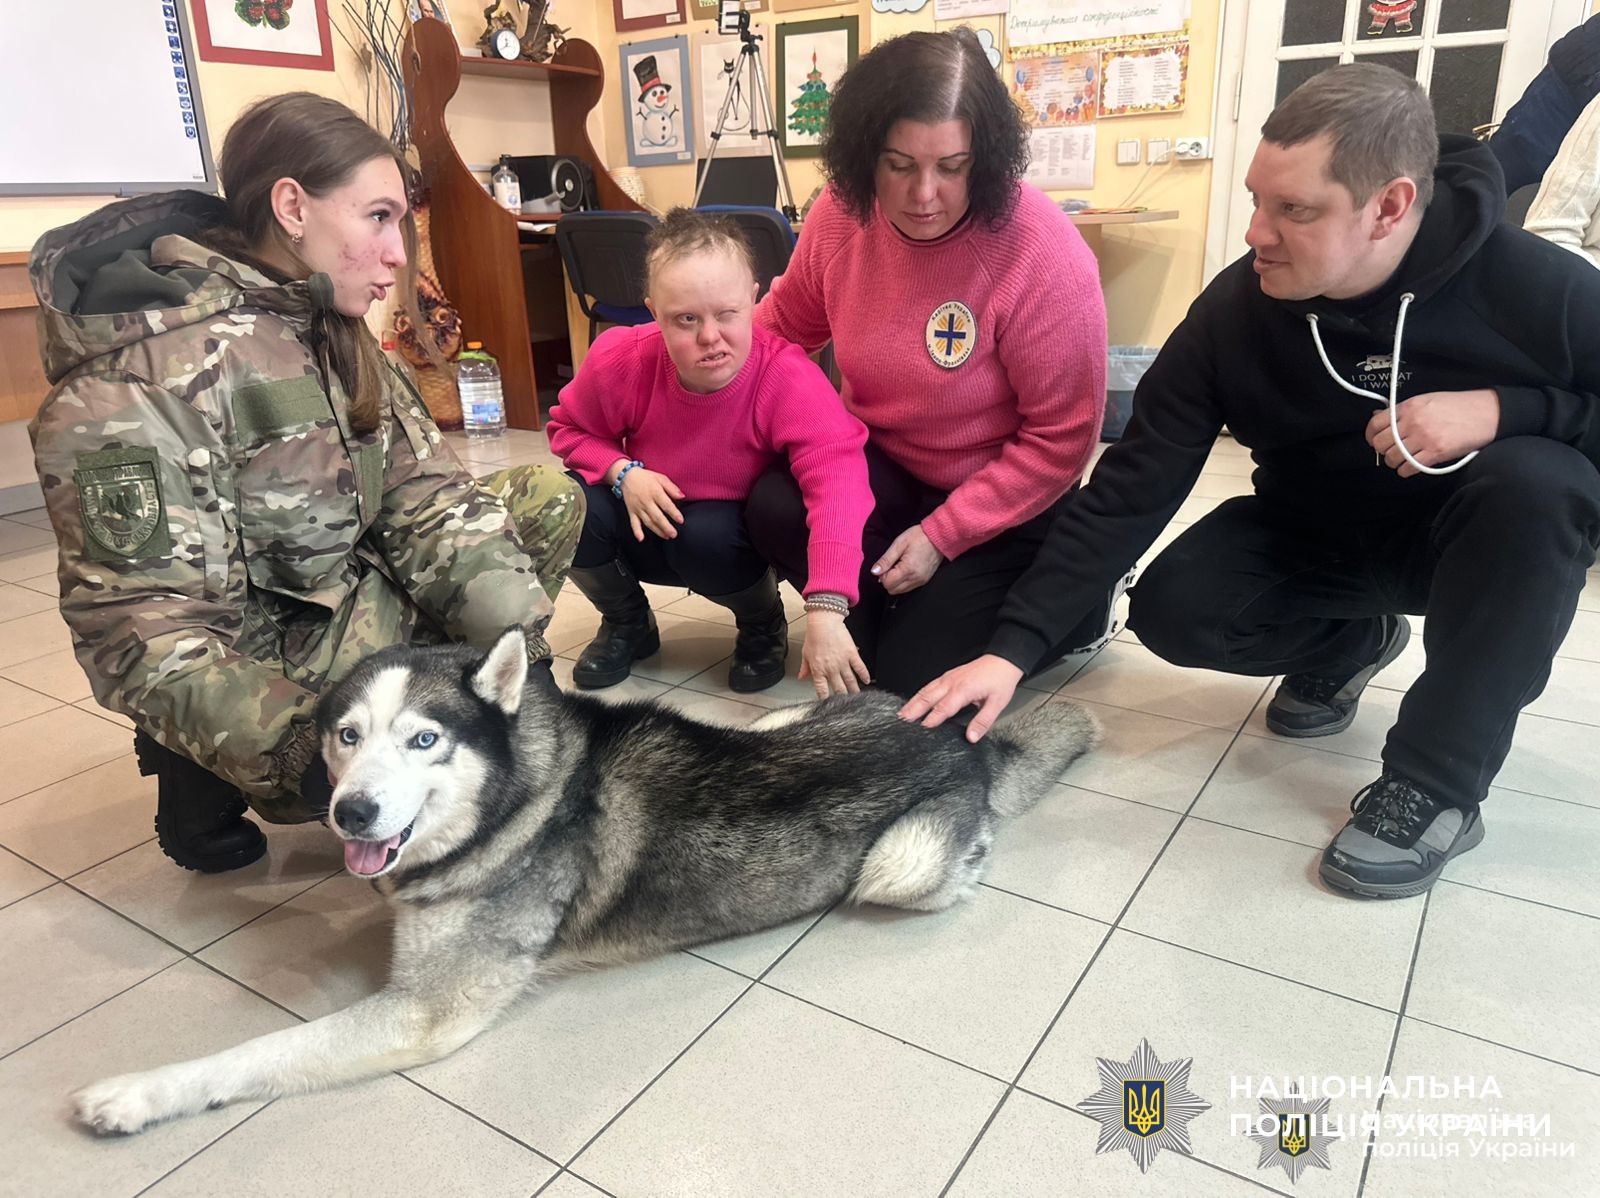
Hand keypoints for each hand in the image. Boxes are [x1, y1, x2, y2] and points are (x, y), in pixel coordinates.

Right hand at [618, 467, 684, 540]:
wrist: (627, 476)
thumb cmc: (646, 478)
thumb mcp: (661, 478)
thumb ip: (672, 488)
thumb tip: (682, 496)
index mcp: (655, 492)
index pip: (666, 505)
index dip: (674, 513)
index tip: (681, 520)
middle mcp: (646, 502)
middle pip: (657, 516)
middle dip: (666, 526)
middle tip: (674, 534)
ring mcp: (638, 508)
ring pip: (648, 521)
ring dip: (657, 530)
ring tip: (666, 536)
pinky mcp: (631, 512)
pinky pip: (633, 523)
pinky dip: (636, 531)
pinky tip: (641, 539)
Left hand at [798, 610, 870, 698]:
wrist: (824, 622)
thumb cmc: (814, 636)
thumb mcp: (806, 653)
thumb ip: (805, 668)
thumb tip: (801, 677)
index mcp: (818, 670)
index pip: (822, 690)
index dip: (825, 699)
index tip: (829, 705)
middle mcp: (831, 669)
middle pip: (839, 689)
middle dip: (843, 698)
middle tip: (847, 703)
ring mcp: (843, 662)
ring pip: (850, 681)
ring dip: (855, 690)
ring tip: (858, 696)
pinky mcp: (852, 654)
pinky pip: (860, 668)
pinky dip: (864, 675)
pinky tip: (867, 681)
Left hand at [872, 525, 942, 594]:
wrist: (939, 536)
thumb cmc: (919, 537)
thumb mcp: (899, 544)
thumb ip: (886, 560)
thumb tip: (875, 571)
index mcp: (908, 569)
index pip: (887, 583)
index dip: (882, 575)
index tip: (886, 565)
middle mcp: (915, 579)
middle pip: (892, 590)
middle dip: (888, 580)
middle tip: (891, 566)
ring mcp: (921, 581)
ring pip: (900, 591)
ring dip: (895, 582)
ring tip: (899, 566)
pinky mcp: (924, 580)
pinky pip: (909, 588)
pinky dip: (903, 582)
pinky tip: (905, 570)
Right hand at [898, 654, 1024, 742]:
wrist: (1003, 660)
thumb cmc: (1000, 680)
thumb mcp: (997, 704)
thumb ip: (983, 721)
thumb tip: (972, 737)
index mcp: (963, 689)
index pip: (943, 707)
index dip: (932, 719)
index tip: (923, 729)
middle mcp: (952, 682)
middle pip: (928, 697)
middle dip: (914, 710)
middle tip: (902, 721)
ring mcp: (948, 678)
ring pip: (926, 690)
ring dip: (913, 702)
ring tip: (902, 714)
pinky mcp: (948, 676)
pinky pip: (930, 686)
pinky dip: (919, 694)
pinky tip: (914, 701)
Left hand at [1365, 389, 1498, 477]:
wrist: (1487, 413)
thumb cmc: (1458, 406)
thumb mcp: (1427, 400)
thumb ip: (1402, 410)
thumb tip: (1377, 417)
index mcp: (1409, 406)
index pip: (1375, 424)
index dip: (1370, 436)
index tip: (1373, 441)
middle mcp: (1413, 422)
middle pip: (1380, 444)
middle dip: (1382, 451)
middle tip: (1390, 451)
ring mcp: (1424, 438)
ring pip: (1392, 458)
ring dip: (1393, 462)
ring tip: (1401, 460)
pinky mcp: (1436, 453)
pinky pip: (1409, 468)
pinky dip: (1405, 471)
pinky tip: (1410, 468)